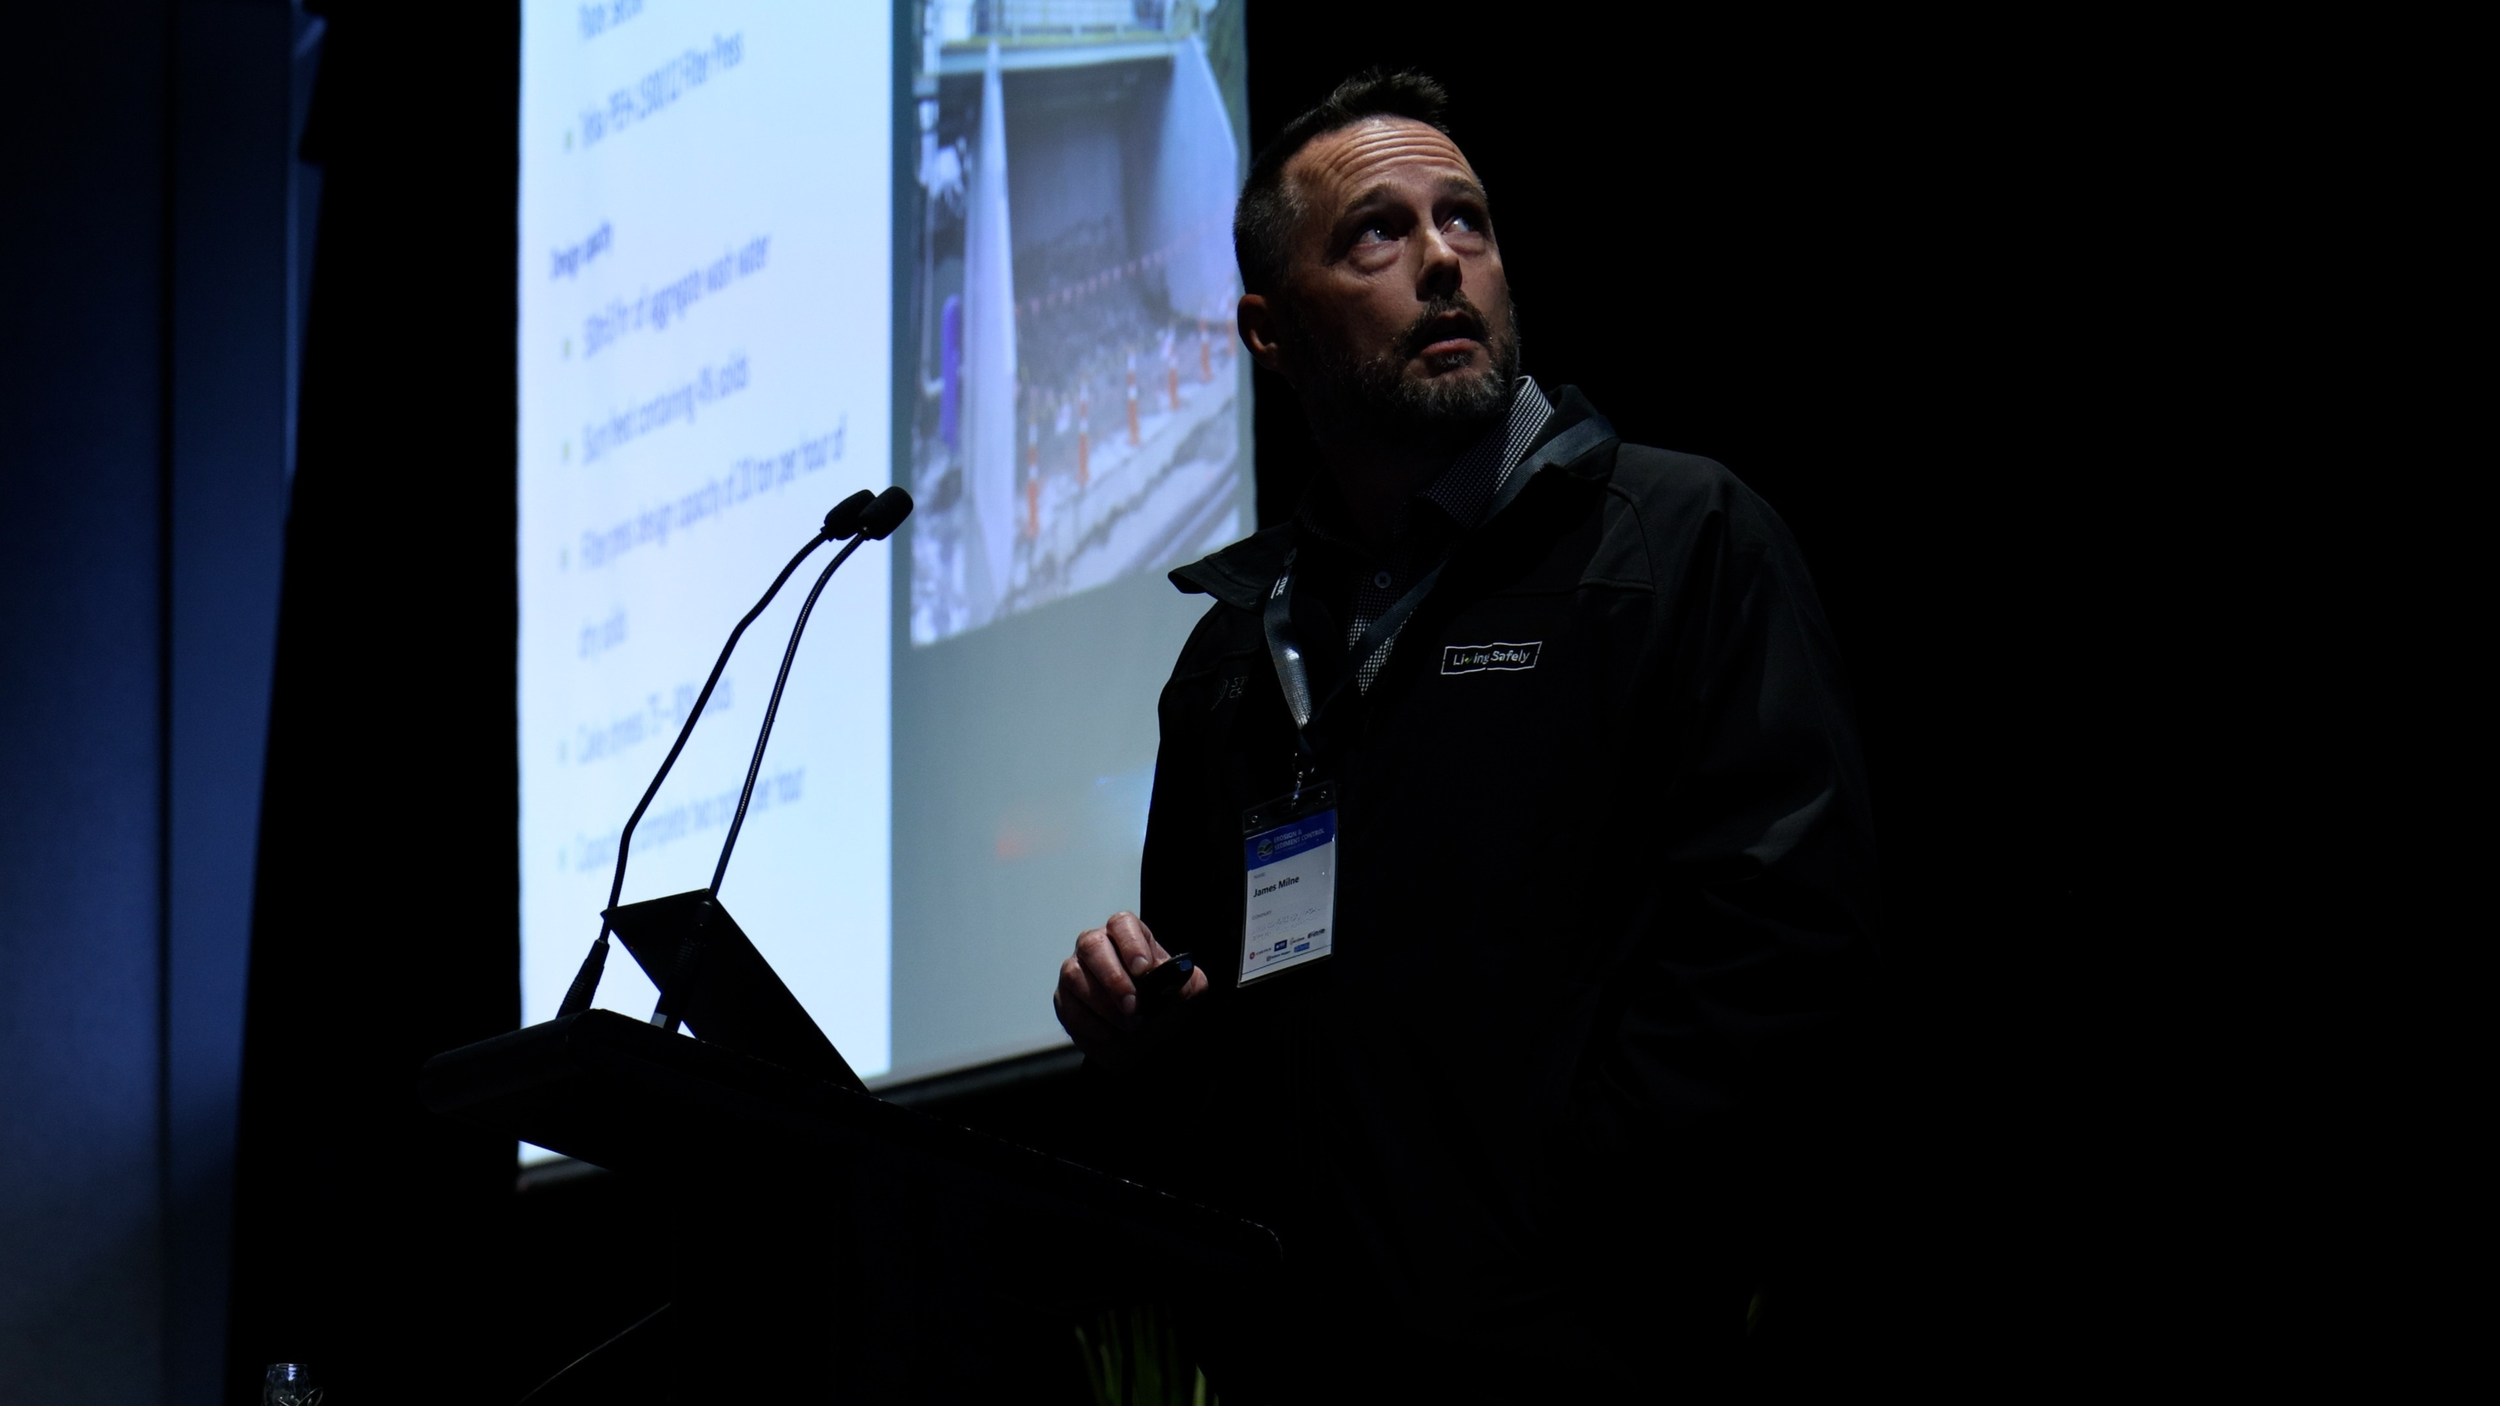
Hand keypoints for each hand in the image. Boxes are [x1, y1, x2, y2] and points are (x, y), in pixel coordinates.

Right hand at [1052, 911, 1209, 1053]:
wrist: (1146, 1045)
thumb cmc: (1164, 1009)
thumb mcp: (1187, 995)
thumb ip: (1188, 983)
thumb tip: (1175, 977)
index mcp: (1128, 936)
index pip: (1122, 924)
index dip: (1130, 944)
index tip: (1144, 970)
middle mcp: (1097, 947)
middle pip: (1092, 945)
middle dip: (1113, 978)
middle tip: (1133, 1006)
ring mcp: (1076, 972)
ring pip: (1075, 976)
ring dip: (1103, 1005)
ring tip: (1129, 1026)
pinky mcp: (1064, 999)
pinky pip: (1068, 1006)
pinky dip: (1090, 1024)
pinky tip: (1110, 1035)